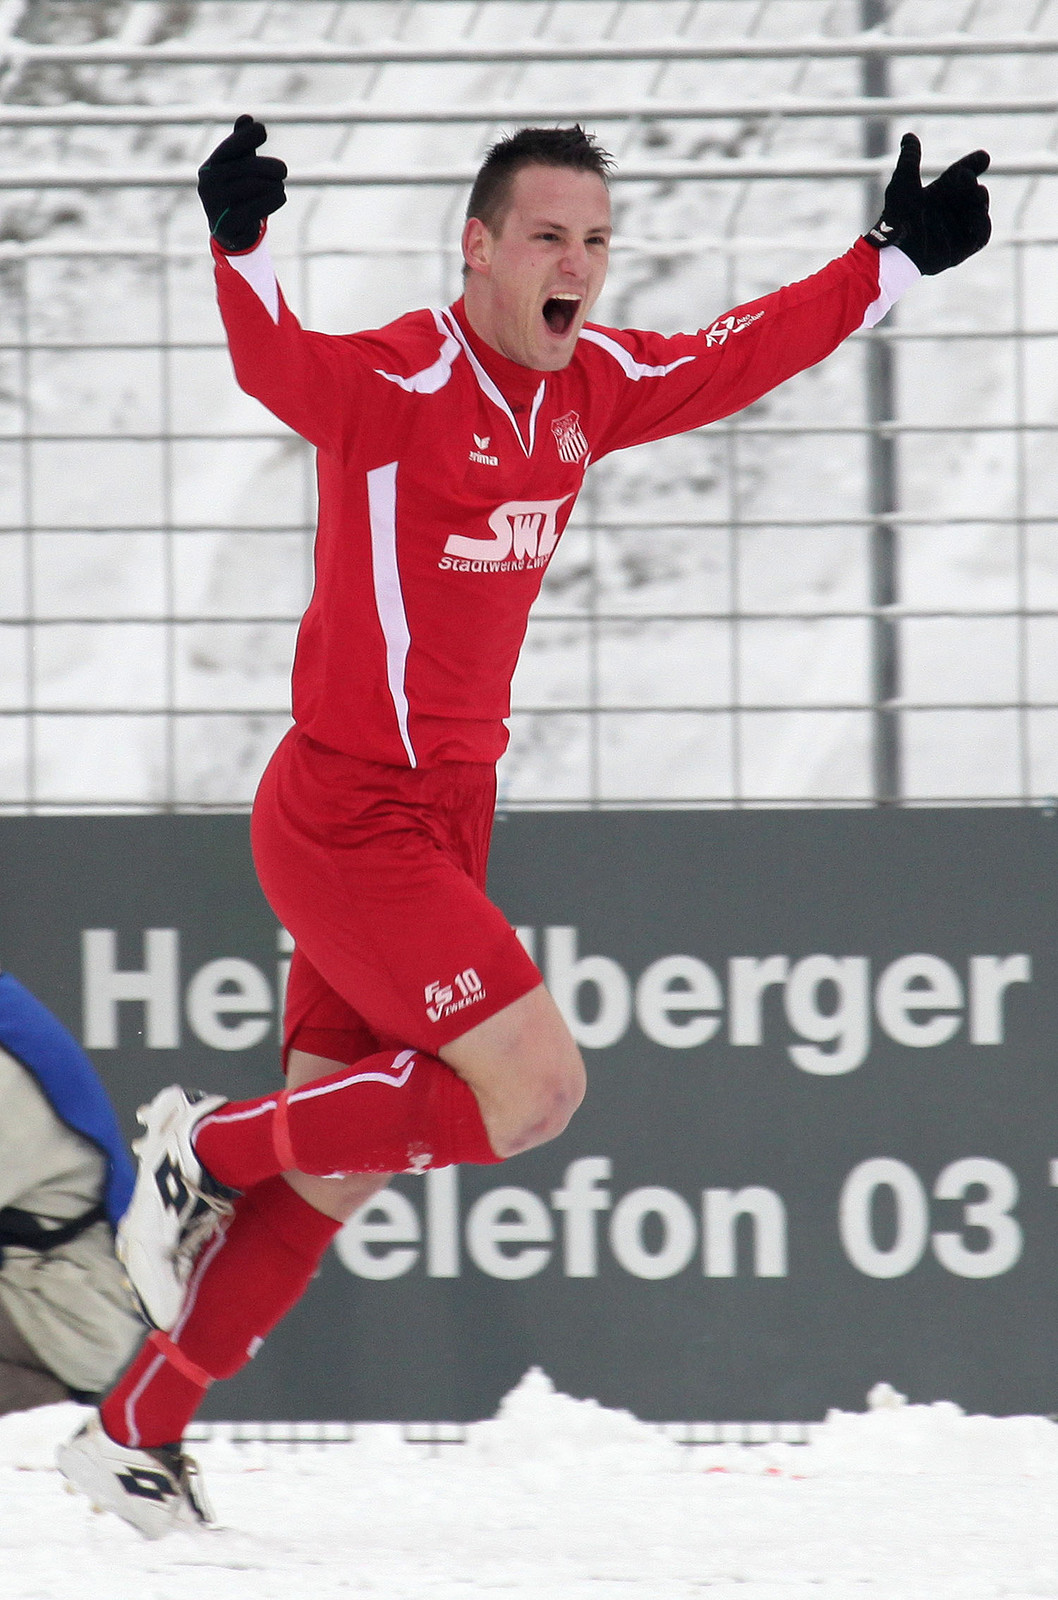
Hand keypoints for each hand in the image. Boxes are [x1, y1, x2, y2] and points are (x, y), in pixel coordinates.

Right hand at [197, 114, 286, 251]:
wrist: (230, 231)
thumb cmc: (238, 191)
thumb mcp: (239, 166)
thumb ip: (242, 143)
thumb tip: (247, 118)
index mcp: (211, 166)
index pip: (231, 146)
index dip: (248, 135)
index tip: (262, 132)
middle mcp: (208, 184)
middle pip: (249, 168)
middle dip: (271, 167)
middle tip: (283, 171)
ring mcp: (215, 206)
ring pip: (256, 187)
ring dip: (275, 186)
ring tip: (279, 187)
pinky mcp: (227, 226)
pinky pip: (257, 209)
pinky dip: (273, 201)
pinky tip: (280, 197)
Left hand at [865, 132, 989, 274]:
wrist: (894, 250)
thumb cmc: (896, 217)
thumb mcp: (903, 185)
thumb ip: (909, 161)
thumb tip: (909, 136)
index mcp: (940, 193)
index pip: (962, 174)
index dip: (973, 164)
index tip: (983, 158)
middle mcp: (951, 209)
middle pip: (973, 191)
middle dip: (972, 184)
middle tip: (965, 178)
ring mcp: (958, 228)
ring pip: (980, 210)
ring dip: (980, 201)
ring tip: (975, 194)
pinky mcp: (962, 248)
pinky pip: (982, 235)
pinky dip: (982, 225)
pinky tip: (976, 217)